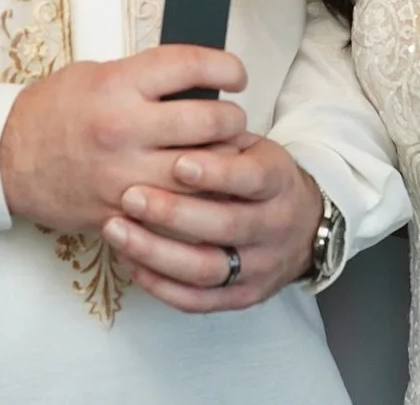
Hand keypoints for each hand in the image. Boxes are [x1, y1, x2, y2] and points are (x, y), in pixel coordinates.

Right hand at [0, 45, 248, 233]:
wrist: (6, 159)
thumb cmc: (51, 112)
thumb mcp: (96, 76)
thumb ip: (145, 79)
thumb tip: (197, 83)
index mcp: (118, 86)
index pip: (189, 65)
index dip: (225, 66)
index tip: (236, 73)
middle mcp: (124, 129)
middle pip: (208, 122)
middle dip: (232, 118)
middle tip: (232, 117)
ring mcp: (125, 175)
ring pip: (202, 173)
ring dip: (223, 163)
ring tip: (225, 155)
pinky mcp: (122, 211)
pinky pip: (176, 211)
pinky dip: (197, 202)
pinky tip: (204, 192)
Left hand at [100, 135, 325, 311]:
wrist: (302, 226)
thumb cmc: (261, 177)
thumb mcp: (252, 147)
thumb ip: (220, 138)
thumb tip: (174, 118)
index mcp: (279, 182)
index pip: (252, 179)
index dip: (217, 172)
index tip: (178, 162)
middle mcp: (274, 227)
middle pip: (225, 226)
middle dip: (174, 213)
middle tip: (130, 196)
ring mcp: (259, 267)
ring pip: (206, 269)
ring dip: (157, 252)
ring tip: (116, 229)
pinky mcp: (242, 296)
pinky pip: (198, 301)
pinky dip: (161, 285)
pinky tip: (131, 263)